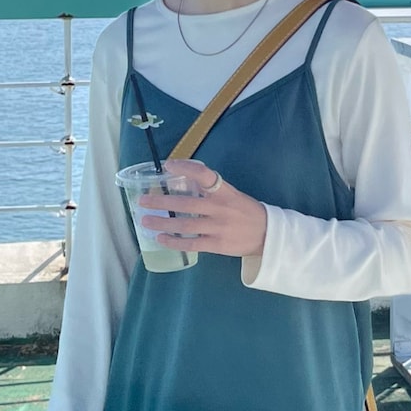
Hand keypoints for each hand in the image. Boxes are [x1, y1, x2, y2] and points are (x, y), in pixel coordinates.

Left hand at [139, 159, 266, 259]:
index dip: (186, 168)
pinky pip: (192, 243)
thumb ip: (211, 189)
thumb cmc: (246, 212)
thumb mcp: (233, 194)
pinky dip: (175, 242)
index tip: (168, 165)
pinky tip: (161, 238)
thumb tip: (185, 177)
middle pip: (186, 203)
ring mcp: (218, 228)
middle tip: (143, 201)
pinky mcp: (217, 245)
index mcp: (225, 192)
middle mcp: (220, 208)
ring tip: (146, 220)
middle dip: (162, 202)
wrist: (268, 235)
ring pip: (185, 225)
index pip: (205, 175)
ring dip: (163, 222)